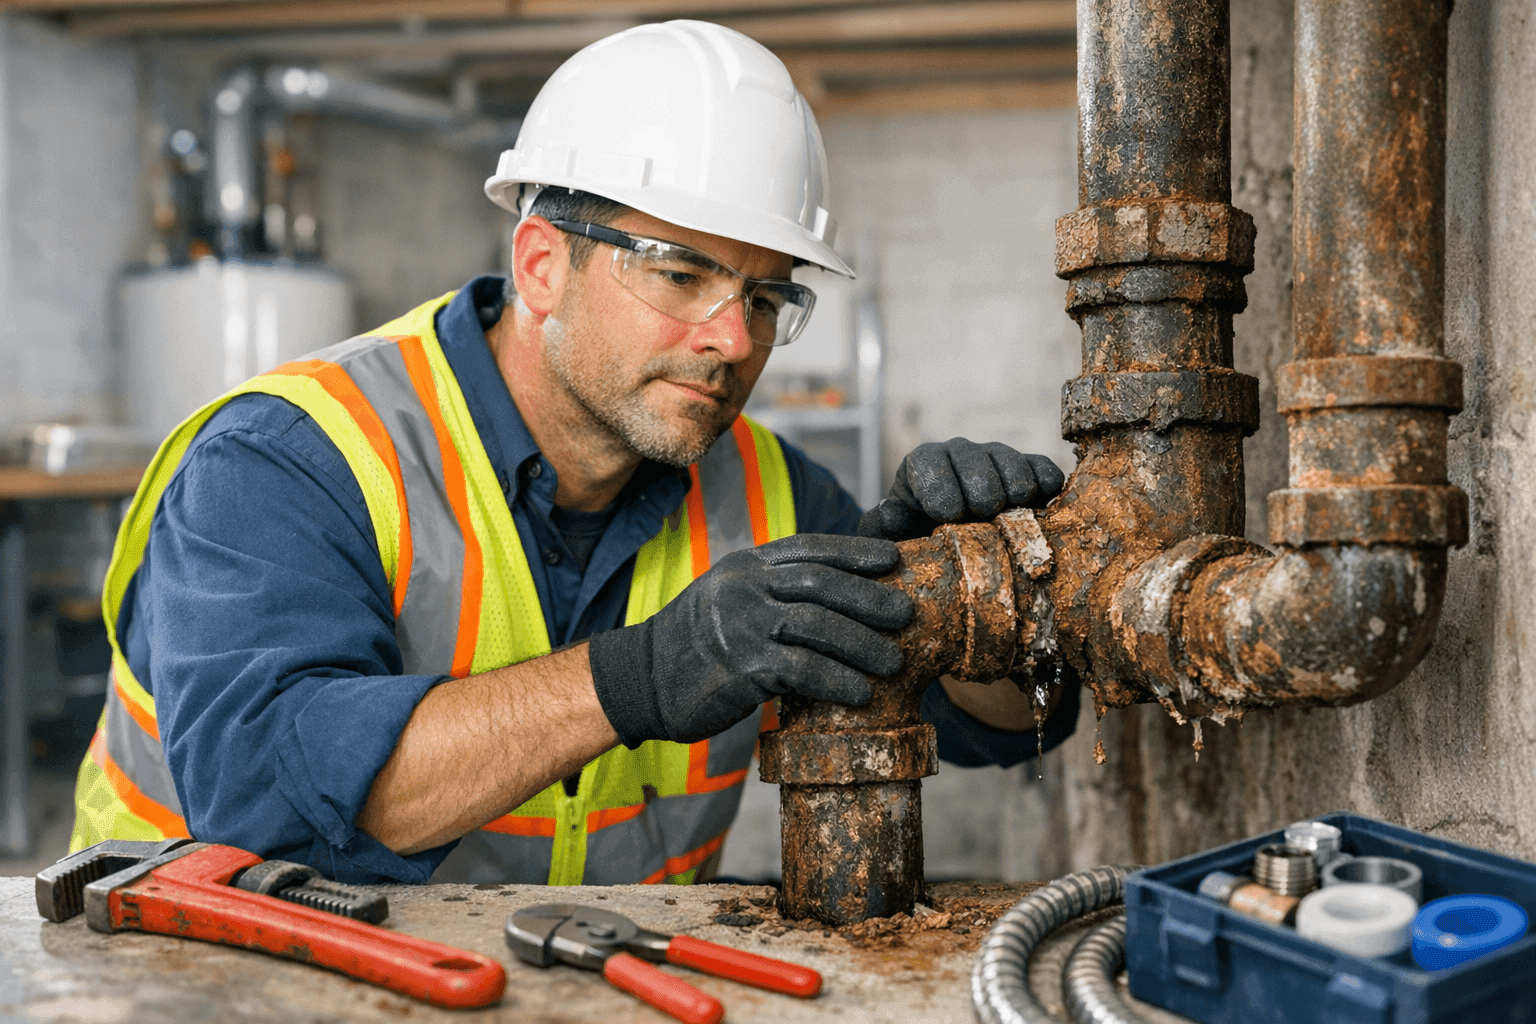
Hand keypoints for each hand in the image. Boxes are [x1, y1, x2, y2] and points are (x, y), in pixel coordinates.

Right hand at [586, 534, 913, 744]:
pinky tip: (861, 694)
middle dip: (869, 598)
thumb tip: (834, 594)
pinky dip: (837, 680)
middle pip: (821, 583)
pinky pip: (802, 670)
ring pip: (818, 625)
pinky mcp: (741, 665)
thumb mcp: (728, 598)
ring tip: (894, 662)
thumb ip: (772, 590)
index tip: (893, 558)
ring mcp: (741, 624)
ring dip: (863, 644)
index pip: (809, 549)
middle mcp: (744, 587)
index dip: (854, 551)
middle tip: (905, 614)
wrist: (641, 679)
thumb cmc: (694, 644)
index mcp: (746, 565)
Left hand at [859, 437, 1064, 541]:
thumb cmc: (914, 538)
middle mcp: (960, 454)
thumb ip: (882, 525)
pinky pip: (1043, 469)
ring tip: (1011, 514)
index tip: (948, 516)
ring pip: (1012, 463)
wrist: (947, 540)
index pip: (930, 463)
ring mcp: (996, 459)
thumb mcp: (888, 536)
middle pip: (975, 461)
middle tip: (983, 516)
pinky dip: (1048, 487)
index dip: (941, 488)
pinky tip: (1044, 508)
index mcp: (922, 464)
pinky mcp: (1029, 471)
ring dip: (1015, 490)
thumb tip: (890, 512)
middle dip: (981, 492)